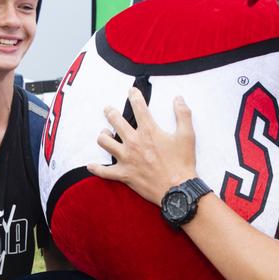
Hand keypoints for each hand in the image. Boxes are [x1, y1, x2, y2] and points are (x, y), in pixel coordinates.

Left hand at [88, 88, 197, 203]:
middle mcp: (134, 142)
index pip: (138, 107)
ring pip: (105, 142)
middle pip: (115, 121)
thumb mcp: (187, 136)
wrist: (178, 189)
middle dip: (110, 112)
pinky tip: (91, 165)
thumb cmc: (183, 163)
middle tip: (108, 109)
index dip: (134, 95)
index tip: (131, 91)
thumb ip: (183, 114)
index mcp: (149, 131)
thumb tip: (178, 99)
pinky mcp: (124, 174)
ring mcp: (126, 158)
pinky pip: (104, 171)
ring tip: (104, 133)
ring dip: (103, 136)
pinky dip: (96, 169)